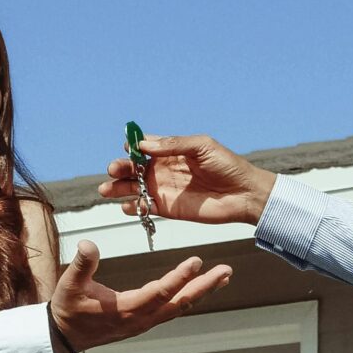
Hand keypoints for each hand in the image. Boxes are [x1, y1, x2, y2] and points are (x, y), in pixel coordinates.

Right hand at [49, 239, 230, 352]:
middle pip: (180, 302)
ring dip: (201, 291)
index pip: (159, 292)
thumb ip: (82, 264)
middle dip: (204, 286)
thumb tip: (89, 244)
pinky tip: (199, 287)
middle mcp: (141, 319)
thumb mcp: (69, 285)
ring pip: (179, 306)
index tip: (197, 261)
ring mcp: (144, 322)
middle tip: (226, 272)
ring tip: (222, 276)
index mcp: (126, 309)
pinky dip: (188, 296)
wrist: (64, 336)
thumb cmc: (67, 309)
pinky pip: (172, 309)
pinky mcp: (144, 321)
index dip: (179, 277)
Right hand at [97, 134, 275, 228]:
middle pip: (134, 167)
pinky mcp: (168, 209)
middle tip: (114, 169)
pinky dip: (134, 208)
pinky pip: (145, 208)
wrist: (244, 194)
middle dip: (120, 168)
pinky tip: (128, 206)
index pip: (145, 146)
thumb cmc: (227, 165)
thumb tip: (144, 144)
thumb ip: (174, 145)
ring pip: (134, 187)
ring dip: (119, 188)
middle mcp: (164, 169)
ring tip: (107, 190)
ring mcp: (164, 189)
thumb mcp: (202, 146)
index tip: (128, 147)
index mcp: (171, 151)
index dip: (133, 145)